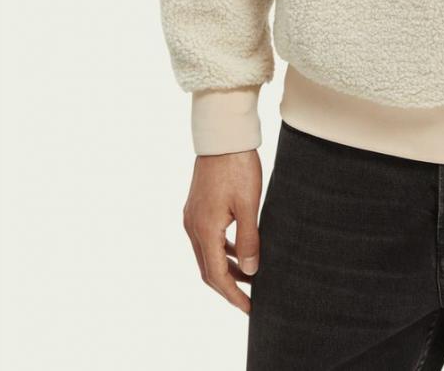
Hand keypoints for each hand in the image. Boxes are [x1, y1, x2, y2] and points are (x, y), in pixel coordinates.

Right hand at [182, 148, 262, 314]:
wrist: (222, 135)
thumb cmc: (238, 166)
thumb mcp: (249, 204)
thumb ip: (249, 239)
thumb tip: (251, 271)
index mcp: (204, 229)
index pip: (216, 276)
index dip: (233, 295)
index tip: (250, 308)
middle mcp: (193, 226)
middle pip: (208, 269)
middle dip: (229, 287)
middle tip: (250, 300)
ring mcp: (192, 216)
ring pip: (208, 254)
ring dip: (227, 268)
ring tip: (250, 277)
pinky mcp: (197, 207)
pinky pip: (208, 238)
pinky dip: (223, 250)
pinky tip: (240, 250)